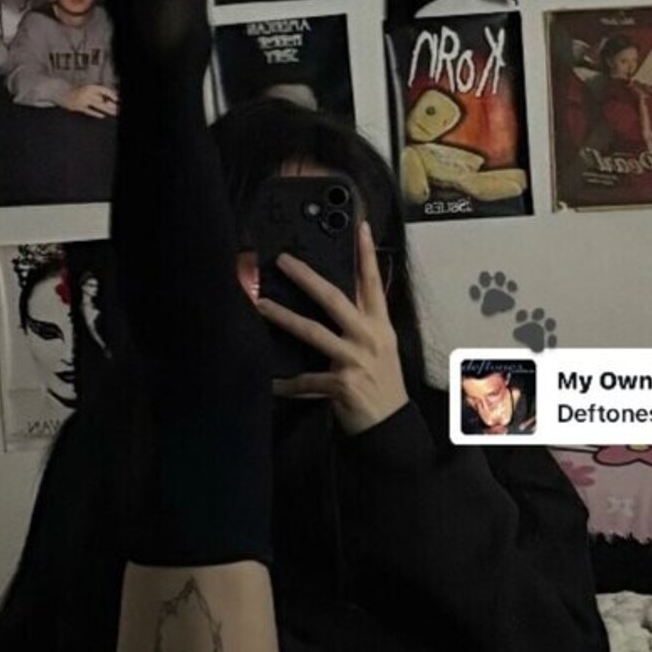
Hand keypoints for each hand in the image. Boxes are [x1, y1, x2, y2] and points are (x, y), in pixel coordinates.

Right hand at [62, 84, 118, 118]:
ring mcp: (83, 100)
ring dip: (107, 110)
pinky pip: (88, 111)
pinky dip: (95, 113)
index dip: (111, 94)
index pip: (104, 90)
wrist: (62, 93)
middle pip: (103, 99)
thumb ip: (98, 94)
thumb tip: (109, 99)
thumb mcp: (88, 90)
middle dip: (112, 105)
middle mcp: (87, 92)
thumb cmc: (78, 92)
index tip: (117, 99)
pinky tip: (102, 116)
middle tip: (119, 109)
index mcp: (90, 87)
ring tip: (114, 113)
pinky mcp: (78, 107)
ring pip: (98, 105)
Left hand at [255, 221, 408, 437]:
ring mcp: (355, 360)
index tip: (361, 226)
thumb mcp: (379, 347)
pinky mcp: (343, 383)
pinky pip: (306, 380)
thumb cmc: (382, 383)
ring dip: (283, 317)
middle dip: (307, 277)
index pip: (372, 283)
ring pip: (313, 332)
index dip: (367, 254)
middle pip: (335, 299)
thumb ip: (362, 321)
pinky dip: (286, 384)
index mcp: (379, 325)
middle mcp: (368, 337)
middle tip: (283, 260)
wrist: (390, 424)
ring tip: (260, 306)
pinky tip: (270, 382)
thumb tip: (339, 297)